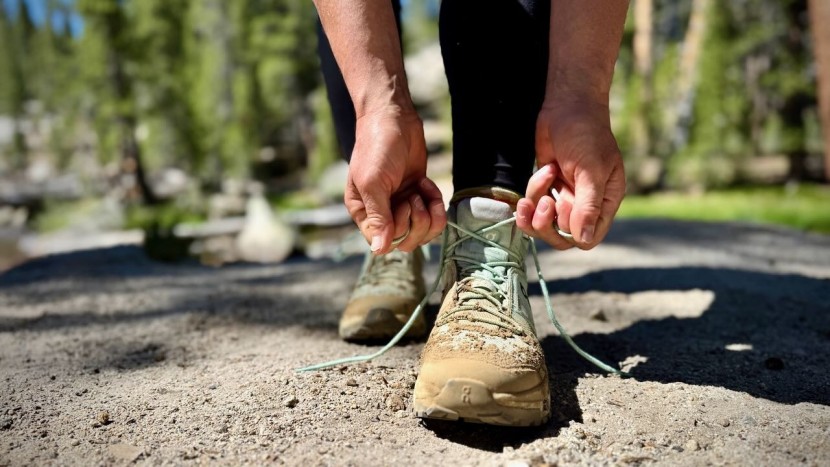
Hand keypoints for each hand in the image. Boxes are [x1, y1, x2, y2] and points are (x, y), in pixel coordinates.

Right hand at [345, 107, 446, 254]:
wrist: (394, 118)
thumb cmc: (377, 147)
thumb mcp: (374, 183)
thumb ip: (378, 217)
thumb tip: (378, 250)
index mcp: (363, 212)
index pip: (383, 243)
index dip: (399, 231)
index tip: (402, 205)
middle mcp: (381, 212)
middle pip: (406, 241)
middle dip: (417, 223)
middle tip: (414, 197)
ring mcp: (401, 205)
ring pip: (422, 232)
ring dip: (429, 215)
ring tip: (423, 192)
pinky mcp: (418, 195)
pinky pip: (433, 215)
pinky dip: (436, 203)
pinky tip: (427, 185)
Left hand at [516, 97, 625, 249]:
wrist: (567, 106)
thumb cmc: (587, 134)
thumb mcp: (591, 170)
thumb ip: (588, 206)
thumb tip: (585, 240)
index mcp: (605, 202)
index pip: (589, 238)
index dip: (572, 233)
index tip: (562, 210)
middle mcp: (585, 204)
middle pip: (562, 236)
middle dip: (547, 223)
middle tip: (546, 200)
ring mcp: (564, 196)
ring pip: (543, 224)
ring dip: (536, 207)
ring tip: (542, 180)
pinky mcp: (546, 188)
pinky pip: (533, 205)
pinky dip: (532, 191)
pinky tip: (544, 168)